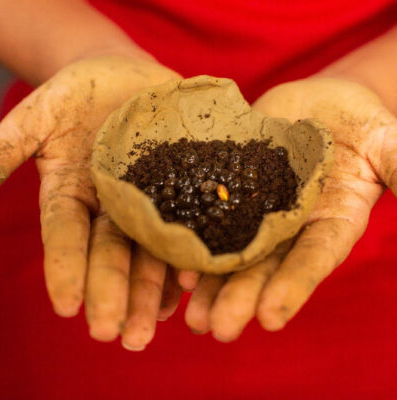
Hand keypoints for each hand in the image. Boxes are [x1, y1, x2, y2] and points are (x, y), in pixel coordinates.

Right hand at [0, 55, 181, 348]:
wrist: (126, 79)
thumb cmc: (79, 94)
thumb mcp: (40, 115)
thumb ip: (8, 148)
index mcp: (72, 194)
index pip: (65, 237)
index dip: (64, 269)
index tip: (67, 306)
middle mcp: (110, 207)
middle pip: (110, 255)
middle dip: (113, 293)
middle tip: (118, 336)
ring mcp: (148, 199)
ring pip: (147, 251)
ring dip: (152, 290)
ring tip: (154, 326)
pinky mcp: (181, 186)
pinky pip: (185, 224)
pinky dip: (187, 255)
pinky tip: (192, 283)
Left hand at [184, 77, 396, 340]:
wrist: (319, 106)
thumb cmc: (363, 124)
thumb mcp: (392, 143)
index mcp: (330, 222)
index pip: (313, 260)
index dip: (293, 287)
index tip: (270, 319)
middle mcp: (290, 225)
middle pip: (265, 265)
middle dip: (241, 296)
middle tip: (217, 329)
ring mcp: (257, 207)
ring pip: (233, 250)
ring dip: (211, 283)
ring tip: (192, 315)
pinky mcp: (232, 184)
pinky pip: (212, 214)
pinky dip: (195, 239)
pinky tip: (177, 264)